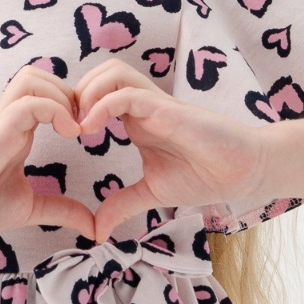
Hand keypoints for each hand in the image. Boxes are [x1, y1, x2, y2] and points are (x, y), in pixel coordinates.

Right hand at [0, 66, 97, 242]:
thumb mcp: (31, 207)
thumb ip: (61, 210)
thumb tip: (92, 225)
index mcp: (19, 131)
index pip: (46, 94)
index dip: (73, 105)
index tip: (90, 133)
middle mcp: (10, 121)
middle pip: (40, 76)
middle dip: (71, 93)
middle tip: (86, 126)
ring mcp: (1, 123)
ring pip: (32, 79)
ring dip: (61, 96)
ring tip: (75, 128)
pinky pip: (27, 103)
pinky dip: (55, 111)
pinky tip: (69, 134)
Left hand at [73, 59, 267, 241]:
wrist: (241, 173)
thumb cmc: (203, 176)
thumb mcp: (151, 194)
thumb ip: (121, 205)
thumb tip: (96, 231)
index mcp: (136, 120)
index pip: (96, 94)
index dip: (73, 108)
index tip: (62, 136)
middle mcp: (143, 105)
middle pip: (99, 73)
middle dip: (74, 92)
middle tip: (65, 125)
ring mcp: (155, 104)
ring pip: (112, 73)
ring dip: (86, 93)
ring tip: (77, 126)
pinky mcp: (167, 109)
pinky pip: (127, 94)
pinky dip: (102, 105)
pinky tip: (90, 129)